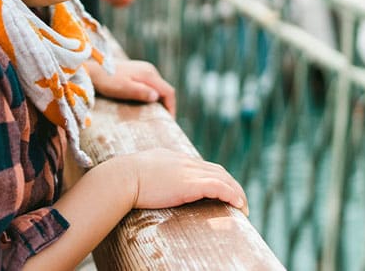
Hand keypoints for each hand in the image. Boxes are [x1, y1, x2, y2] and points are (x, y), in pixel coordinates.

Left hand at [87, 59, 175, 115]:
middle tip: (164, 121)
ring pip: (158, 87)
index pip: (168, 91)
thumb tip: (156, 97)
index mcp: (149, 74)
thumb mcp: (124, 89)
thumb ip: (140, 92)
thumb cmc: (107, 81)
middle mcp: (149, 70)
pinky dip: (153, 95)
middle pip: (165, 89)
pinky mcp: (138, 71)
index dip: (171, 107)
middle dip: (167, 105)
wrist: (93, 69)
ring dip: (160, 101)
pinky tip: (146, 104)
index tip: (170, 121)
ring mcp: (144, 69)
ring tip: (157, 115)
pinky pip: (151, 85)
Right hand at [109, 148, 247, 213]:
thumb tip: (147, 181)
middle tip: (238, 201)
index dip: (216, 178)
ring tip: (243, 207)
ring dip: (236, 192)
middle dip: (231, 185)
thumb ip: (151, 172)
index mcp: (175, 158)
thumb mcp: (141, 169)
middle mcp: (185, 162)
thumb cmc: (124, 177)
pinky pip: (218, 187)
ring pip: (223, 178)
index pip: (203, 166)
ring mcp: (189, 172)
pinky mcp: (190, 184)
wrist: (121, 177)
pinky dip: (231, 194)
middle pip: (218, 170)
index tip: (222, 191)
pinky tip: (238, 204)